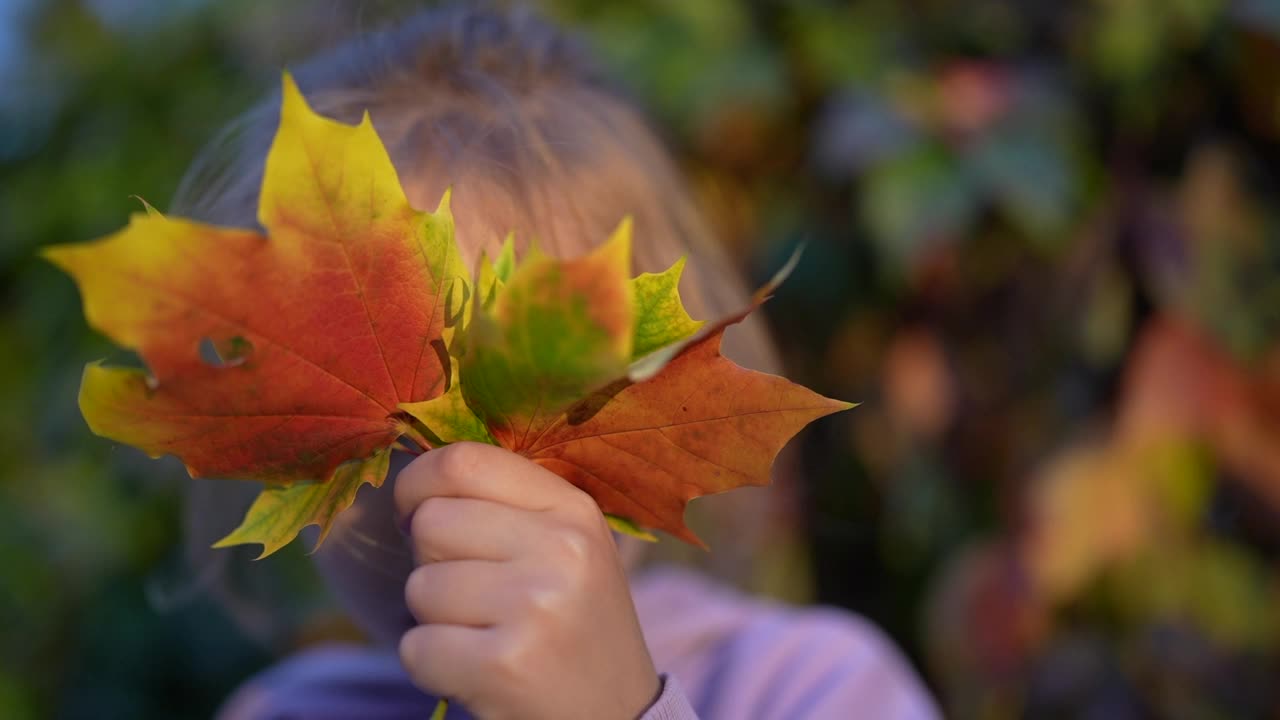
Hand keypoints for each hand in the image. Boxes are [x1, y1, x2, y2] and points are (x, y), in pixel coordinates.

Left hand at [394, 442, 660, 719]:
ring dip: (433, 620)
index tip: (415, 512)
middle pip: (430, 524)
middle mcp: (561, 549)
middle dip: (432, 563)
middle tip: (474, 595)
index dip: (417, 483)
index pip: (463, 461)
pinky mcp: (504, 665)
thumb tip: (413, 478)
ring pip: (419, 588)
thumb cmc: (574, 625)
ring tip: (484, 636)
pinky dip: (432, 666)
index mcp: (573, 509)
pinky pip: (416, 648)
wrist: (617, 716)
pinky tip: (476, 672)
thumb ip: (506, 504)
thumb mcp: (567, 547)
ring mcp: (535, 607)